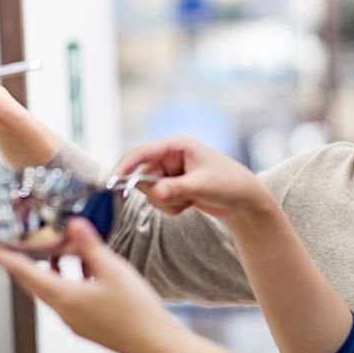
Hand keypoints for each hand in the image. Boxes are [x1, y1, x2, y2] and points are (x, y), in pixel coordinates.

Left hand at [0, 219, 189, 352]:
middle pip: (34, 282)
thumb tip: (74, 225)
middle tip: (12, 245)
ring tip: (54, 249)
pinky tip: (86, 268)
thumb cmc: (135, 312)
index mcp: (64, 297)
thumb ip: (90, 246)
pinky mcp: (88, 321)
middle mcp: (64, 311)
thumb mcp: (113, 269)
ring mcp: (75, 318)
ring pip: (52, 288)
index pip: (24, 273)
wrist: (153, 343)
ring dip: (49, 268)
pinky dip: (69, 277)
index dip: (3, 258)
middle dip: (22, 261)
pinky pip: (69, 295)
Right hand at [112, 135, 272, 219]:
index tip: (109, 184)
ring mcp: (172, 171)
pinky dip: (171, 207)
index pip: (141, 153)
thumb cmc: (229, 184)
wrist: (245, 200)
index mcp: (177, 145)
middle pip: (143, 176)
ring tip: (188, 201)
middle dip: (157, 193)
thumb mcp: (202, 186)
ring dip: (166, 202)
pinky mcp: (174, 185)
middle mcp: (171, 156)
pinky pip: (159, 200)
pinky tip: (189, 204)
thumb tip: (155, 193)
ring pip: (150, 192)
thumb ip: (176, 189)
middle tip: (176, 199)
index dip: (123, 167)